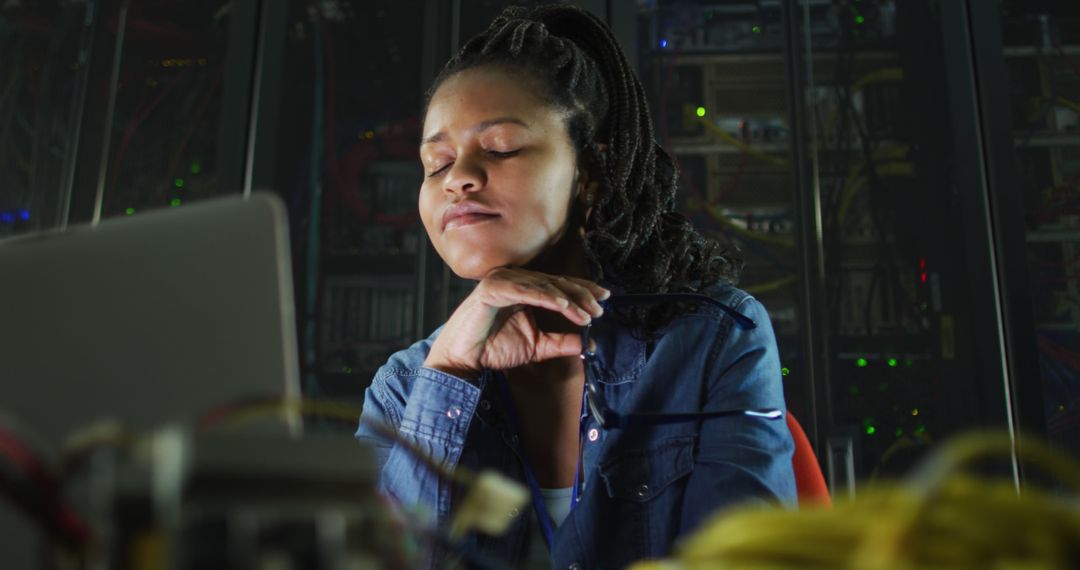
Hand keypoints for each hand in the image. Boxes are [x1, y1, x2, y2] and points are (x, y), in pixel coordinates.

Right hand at [423, 268, 609, 378]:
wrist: (463, 359)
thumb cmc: (493, 349)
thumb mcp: (535, 346)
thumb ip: (559, 342)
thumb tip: (586, 344)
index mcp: (523, 288)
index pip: (558, 285)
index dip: (582, 290)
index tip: (604, 299)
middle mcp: (514, 280)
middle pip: (555, 282)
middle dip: (581, 295)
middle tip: (599, 309)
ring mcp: (502, 281)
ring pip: (543, 285)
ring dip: (568, 299)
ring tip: (586, 313)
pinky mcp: (492, 289)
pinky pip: (525, 291)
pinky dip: (546, 298)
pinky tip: (564, 307)